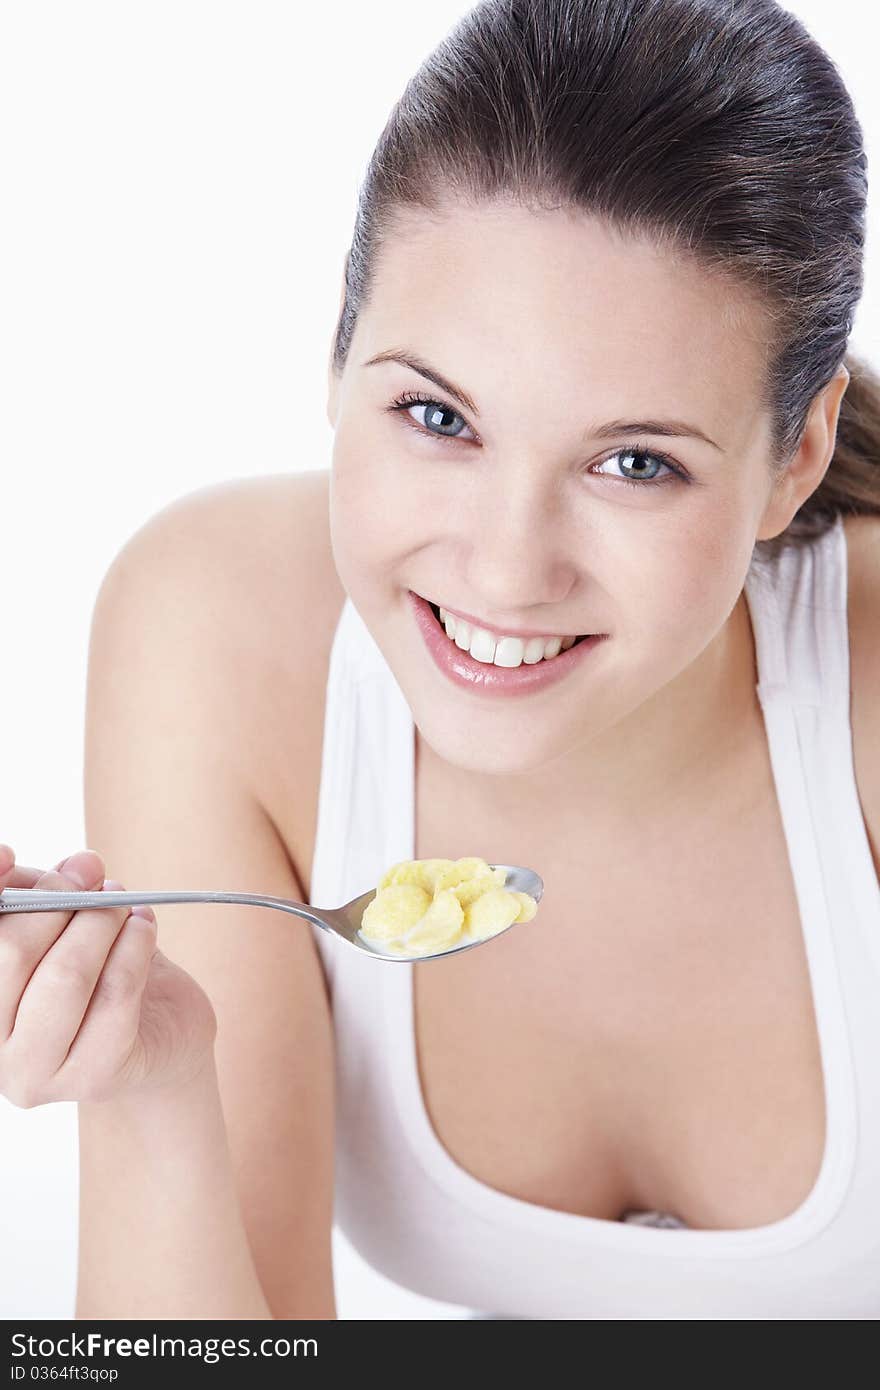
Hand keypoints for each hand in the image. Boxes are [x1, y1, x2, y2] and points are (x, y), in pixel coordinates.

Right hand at [0, 846, 216, 1106]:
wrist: (158, 1038)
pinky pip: (115, 996)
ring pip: (65, 976)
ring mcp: (32, 1072)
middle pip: (12, 953)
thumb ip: (48, 895)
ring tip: (123, 905)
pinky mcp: (90, 1078)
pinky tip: (144, 927)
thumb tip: (78, 867)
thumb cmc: (99, 973)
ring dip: (101, 923)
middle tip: (93, 877)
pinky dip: (134, 948)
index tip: (9, 853)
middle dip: (60, 900)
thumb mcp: (62, 925)